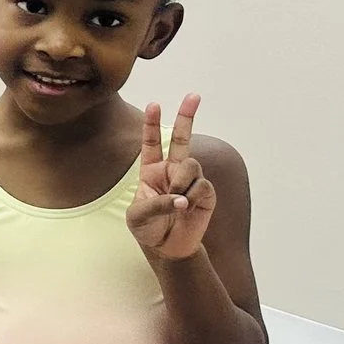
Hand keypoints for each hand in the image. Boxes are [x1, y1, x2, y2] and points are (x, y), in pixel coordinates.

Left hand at [128, 95, 216, 260]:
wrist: (167, 248)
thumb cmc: (147, 229)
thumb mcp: (138, 216)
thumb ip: (156, 203)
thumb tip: (181, 198)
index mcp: (151, 171)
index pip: (151, 143)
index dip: (152, 124)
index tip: (154, 104)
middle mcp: (172, 171)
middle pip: (182, 139)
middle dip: (187, 116)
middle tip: (194, 95)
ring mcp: (190, 181)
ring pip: (191, 165)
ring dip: (181, 182)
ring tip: (176, 201)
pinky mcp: (206, 194)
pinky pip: (201, 186)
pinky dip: (192, 197)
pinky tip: (187, 209)